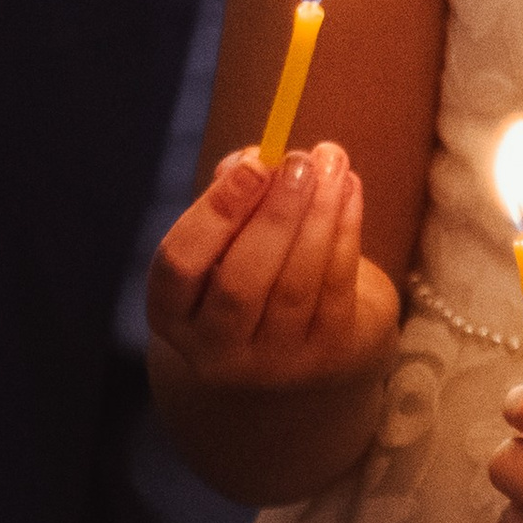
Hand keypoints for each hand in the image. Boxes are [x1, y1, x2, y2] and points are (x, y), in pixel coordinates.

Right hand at [146, 143, 399, 397]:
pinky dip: (345, 231)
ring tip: (333, 164)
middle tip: (300, 162)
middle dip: (274, 215)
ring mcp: (273, 363)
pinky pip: (336, 287)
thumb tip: (255, 159)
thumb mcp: (230, 237)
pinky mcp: (325, 356)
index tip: (253, 163)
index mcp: (173, 313)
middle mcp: (214, 350)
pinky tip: (349, 191)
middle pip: (240, 282)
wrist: (308, 337)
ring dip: (318, 215)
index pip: (179, 265)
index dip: (215, 212)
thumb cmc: (256, 269)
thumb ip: (234, 196)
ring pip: (296, 284)